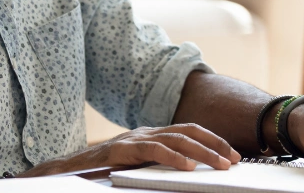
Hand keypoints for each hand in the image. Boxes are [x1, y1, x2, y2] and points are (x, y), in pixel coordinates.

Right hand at [17, 123, 241, 176]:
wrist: (68, 170)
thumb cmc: (104, 171)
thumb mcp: (139, 166)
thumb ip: (160, 164)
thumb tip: (193, 171)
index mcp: (151, 135)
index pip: (188, 131)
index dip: (212, 140)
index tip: (233, 155)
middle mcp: (145, 132)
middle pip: (187, 131)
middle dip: (214, 144)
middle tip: (235, 160)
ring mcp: (133, 139)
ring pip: (175, 139)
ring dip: (202, 151)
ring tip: (220, 164)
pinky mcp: (122, 150)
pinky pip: (153, 151)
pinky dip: (173, 158)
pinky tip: (188, 167)